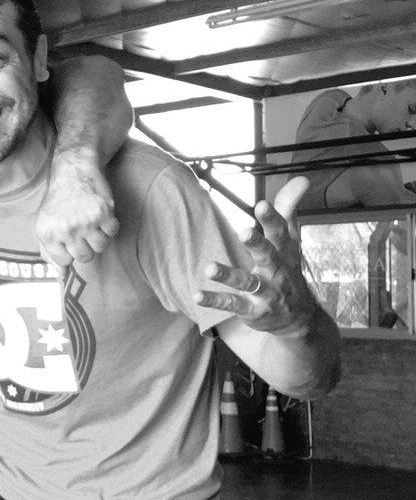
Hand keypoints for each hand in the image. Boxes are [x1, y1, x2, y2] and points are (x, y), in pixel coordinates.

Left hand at [37, 148, 119, 267]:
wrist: (74, 170)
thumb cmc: (58, 201)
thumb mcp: (45, 225)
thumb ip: (49, 252)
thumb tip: (61, 275)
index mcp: (47, 233)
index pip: (64, 262)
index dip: (69, 252)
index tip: (69, 239)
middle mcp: (65, 229)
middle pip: (84, 257)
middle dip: (85, 246)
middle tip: (82, 228)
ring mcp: (85, 222)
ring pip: (101, 247)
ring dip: (99, 236)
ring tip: (91, 220)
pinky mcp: (104, 213)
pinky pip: (113, 233)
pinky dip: (110, 225)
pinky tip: (100, 213)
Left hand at [196, 177, 317, 334]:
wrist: (299, 319)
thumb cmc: (289, 270)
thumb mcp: (291, 241)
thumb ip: (289, 209)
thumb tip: (301, 179)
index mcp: (285, 252)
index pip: (281, 232)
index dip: (272, 218)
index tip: (262, 204)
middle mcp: (277, 272)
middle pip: (268, 256)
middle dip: (256, 244)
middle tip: (243, 232)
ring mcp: (266, 293)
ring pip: (248, 283)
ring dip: (229, 275)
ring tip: (209, 268)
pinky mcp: (253, 310)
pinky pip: (233, 304)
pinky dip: (215, 300)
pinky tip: (197, 294)